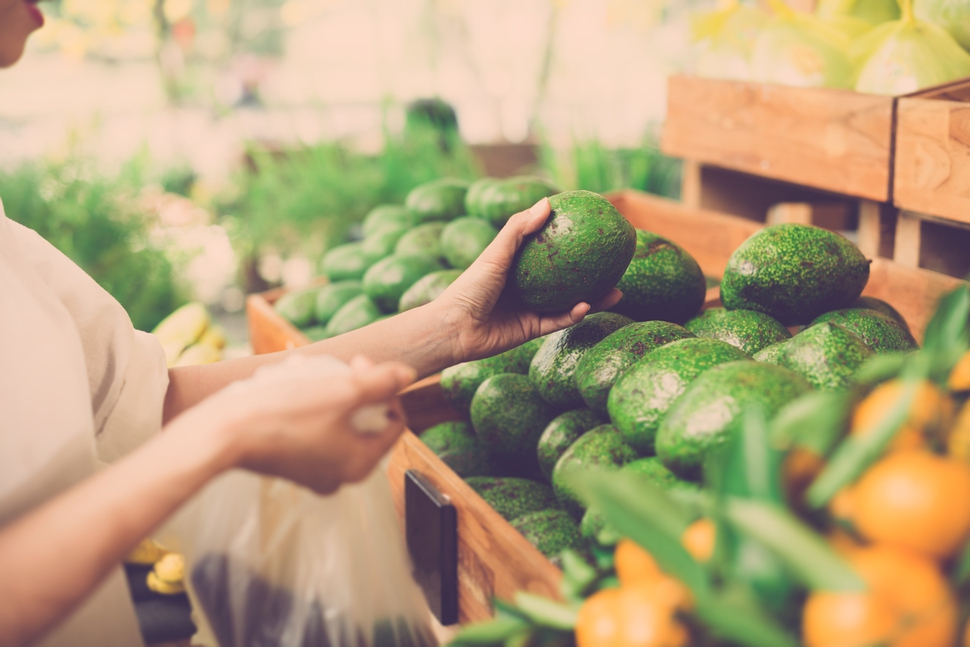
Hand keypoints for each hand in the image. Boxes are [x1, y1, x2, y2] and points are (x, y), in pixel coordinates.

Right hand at [195, 355, 414, 493]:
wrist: (222, 432)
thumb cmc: (284, 413)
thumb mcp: (342, 391)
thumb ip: (381, 383)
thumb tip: (407, 375)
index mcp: (360, 464)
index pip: (394, 421)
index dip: (383, 387)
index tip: (360, 363)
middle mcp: (338, 475)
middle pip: (364, 420)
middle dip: (350, 385)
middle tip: (333, 366)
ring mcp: (312, 471)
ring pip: (334, 419)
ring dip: (325, 389)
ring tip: (304, 370)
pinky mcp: (288, 462)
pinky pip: (310, 426)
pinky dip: (305, 402)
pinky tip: (287, 383)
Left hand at [436, 198, 621, 362]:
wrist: (455, 329)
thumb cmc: (470, 286)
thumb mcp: (495, 253)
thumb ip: (518, 228)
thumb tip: (548, 202)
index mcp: (517, 264)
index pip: (549, 248)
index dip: (570, 239)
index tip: (594, 229)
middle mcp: (526, 285)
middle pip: (566, 277)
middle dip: (591, 272)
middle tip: (615, 264)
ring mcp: (530, 308)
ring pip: (569, 302)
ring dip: (593, 298)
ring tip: (617, 290)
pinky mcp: (531, 330)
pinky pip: (558, 322)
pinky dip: (574, 314)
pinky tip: (588, 306)